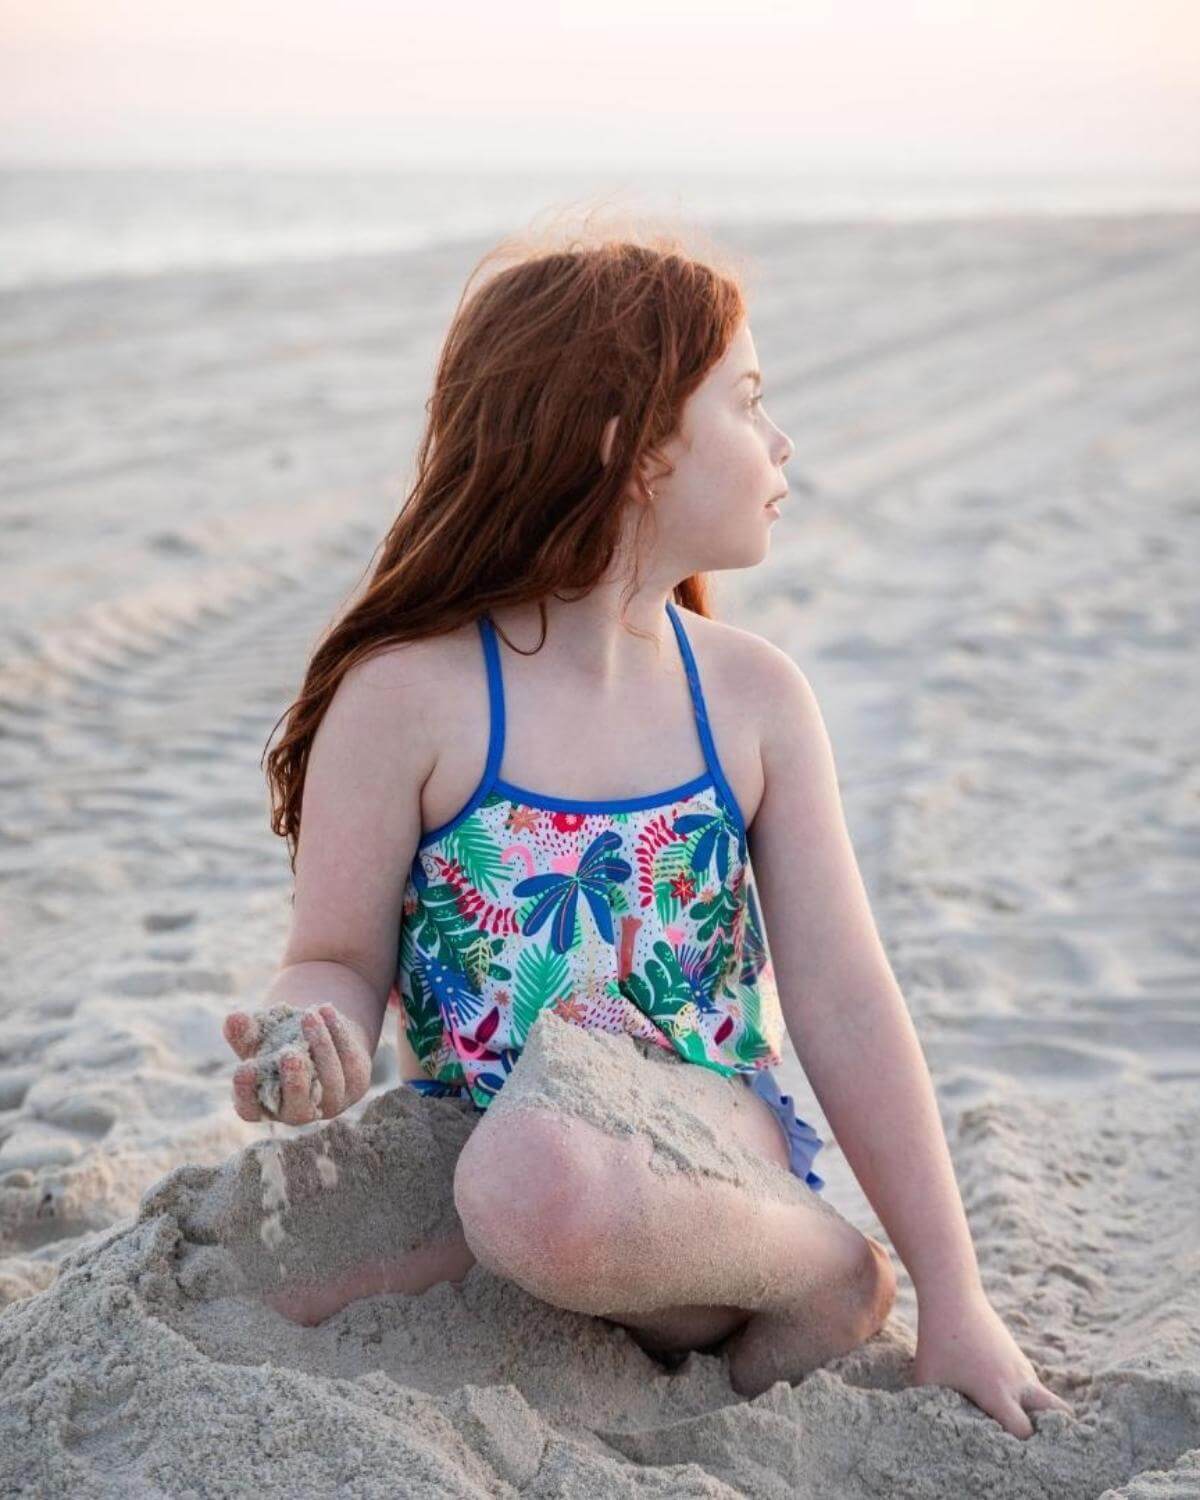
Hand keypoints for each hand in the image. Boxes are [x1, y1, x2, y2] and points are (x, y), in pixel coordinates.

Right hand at [223, 1004, 372, 1125]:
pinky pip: (349, 1062)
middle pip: (298, 1108)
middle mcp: (298, 1112)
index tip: (244, 1068)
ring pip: (330, 1080)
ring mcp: (330, 1102)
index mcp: (265, 1105)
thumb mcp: (258, 1036)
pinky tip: (326, 1009)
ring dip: (321, 1046)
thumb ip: (244, 1031)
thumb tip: (234, 1018)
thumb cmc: (277, 1043)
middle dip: (295, 1082)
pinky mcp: (355, 1085)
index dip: (246, 1093)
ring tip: (309, 1015)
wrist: (317, 1038)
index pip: (251, 1109)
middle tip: (289, 1054)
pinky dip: (338, 1033)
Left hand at [913, 1285, 1075, 1439]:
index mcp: (998, 1392)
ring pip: (1045, 1399)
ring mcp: (1021, 1366)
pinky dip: (1025, 1396)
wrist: (953, 1295)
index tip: (1003, 1450)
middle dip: (1051, 1432)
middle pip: (1057, 1414)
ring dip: (1037, 1413)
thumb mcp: (926, 1378)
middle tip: (1033, 1442)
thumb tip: (930, 1428)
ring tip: (1018, 1424)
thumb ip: (932, 1407)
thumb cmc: (938, 1339)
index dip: (1017, 1446)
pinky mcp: (1017, 1356)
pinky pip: (1030, 1385)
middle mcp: (1018, 1381)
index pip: (1024, 1432)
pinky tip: (1002, 1397)